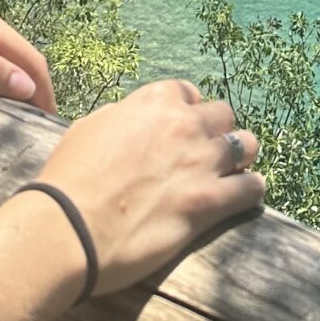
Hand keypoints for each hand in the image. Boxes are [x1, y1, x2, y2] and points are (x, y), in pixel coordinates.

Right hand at [34, 79, 262, 294]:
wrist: (68, 227)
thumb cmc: (68, 179)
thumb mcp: (90, 127)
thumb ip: (123, 118)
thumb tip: (134, 123)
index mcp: (154, 100)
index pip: (190, 92)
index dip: (189, 111)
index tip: (184, 128)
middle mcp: (183, 124)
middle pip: (224, 115)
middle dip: (218, 131)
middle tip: (208, 153)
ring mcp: (200, 162)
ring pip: (247, 144)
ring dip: (241, 157)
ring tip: (234, 173)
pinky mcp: (208, 202)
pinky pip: (251, 188)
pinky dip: (251, 191)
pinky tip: (245, 198)